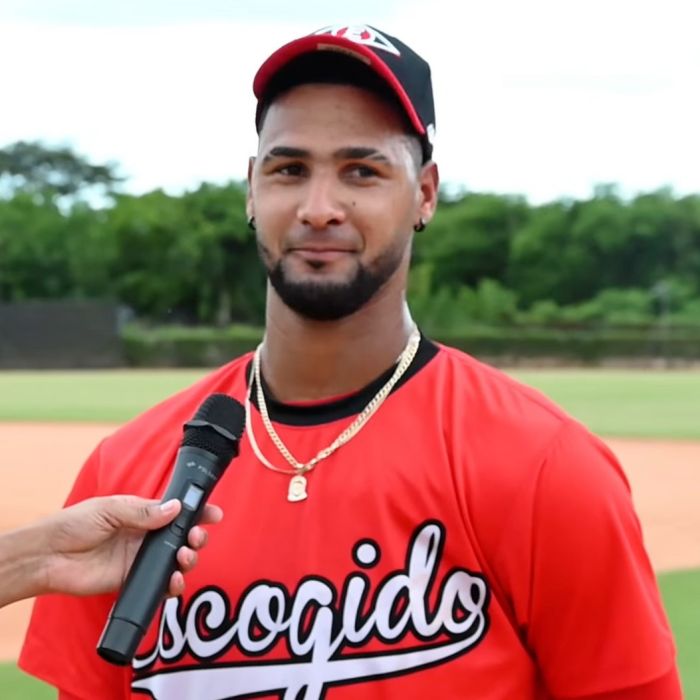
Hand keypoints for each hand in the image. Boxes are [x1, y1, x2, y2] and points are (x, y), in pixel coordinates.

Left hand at [41, 495, 222, 597]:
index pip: (177, 512)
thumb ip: (143, 511)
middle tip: (195, 538)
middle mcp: (145, 537)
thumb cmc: (74, 524)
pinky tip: (175, 581)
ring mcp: (140, 560)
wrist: (49, 556)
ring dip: (188, 560)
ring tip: (184, 558)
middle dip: (196, 537)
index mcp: (142, 514)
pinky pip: (160, 585)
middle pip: (182, 538)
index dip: (198, 513)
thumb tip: (176, 509)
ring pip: (176, 562)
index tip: (214, 514)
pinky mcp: (133, 581)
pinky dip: (173, 585)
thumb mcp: (110, 509)